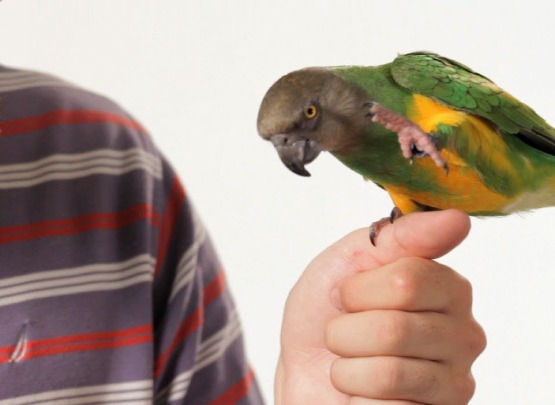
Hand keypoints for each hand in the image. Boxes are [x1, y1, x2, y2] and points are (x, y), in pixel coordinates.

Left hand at [275, 209, 485, 404]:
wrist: (305, 370)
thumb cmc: (325, 314)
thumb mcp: (348, 261)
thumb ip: (400, 237)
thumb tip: (458, 219)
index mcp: (446, 285)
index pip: (409, 279)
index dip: (359, 290)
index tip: (348, 295)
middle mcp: (463, 330)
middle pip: (396, 324)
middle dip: (347, 329)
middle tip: (345, 331)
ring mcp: (457, 377)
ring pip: (390, 366)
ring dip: (347, 362)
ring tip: (350, 360)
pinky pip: (389, 398)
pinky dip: (355, 390)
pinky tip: (362, 389)